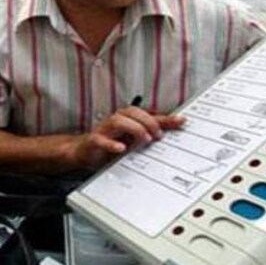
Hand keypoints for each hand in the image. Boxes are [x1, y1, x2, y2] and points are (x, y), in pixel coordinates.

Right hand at [66, 107, 185, 169]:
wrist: (83, 152)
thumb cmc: (109, 144)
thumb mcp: (131, 141)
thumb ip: (147, 136)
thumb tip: (168, 135)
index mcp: (127, 119)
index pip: (148, 115)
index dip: (165, 118)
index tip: (181, 121)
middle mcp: (116, 121)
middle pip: (133, 112)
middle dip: (148, 122)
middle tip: (158, 135)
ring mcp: (104, 130)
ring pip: (118, 121)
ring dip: (134, 129)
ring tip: (144, 139)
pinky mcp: (93, 141)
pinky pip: (100, 140)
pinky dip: (111, 144)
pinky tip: (121, 149)